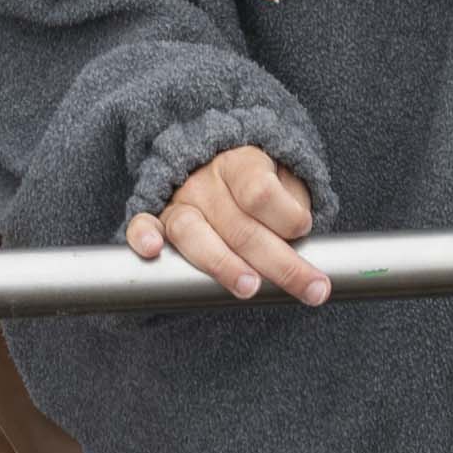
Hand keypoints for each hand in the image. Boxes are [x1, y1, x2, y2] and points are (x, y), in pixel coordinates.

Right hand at [129, 141, 329, 302]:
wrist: (216, 166)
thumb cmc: (259, 185)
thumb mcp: (286, 182)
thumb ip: (295, 208)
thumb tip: (305, 248)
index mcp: (242, 162)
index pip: (260, 192)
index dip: (286, 216)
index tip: (304, 229)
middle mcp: (206, 180)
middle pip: (240, 227)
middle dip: (280, 264)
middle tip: (311, 289)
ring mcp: (179, 201)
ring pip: (194, 233)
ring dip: (223, 264)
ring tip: (248, 287)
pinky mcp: (157, 219)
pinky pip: (142, 224)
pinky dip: (142, 236)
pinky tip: (152, 251)